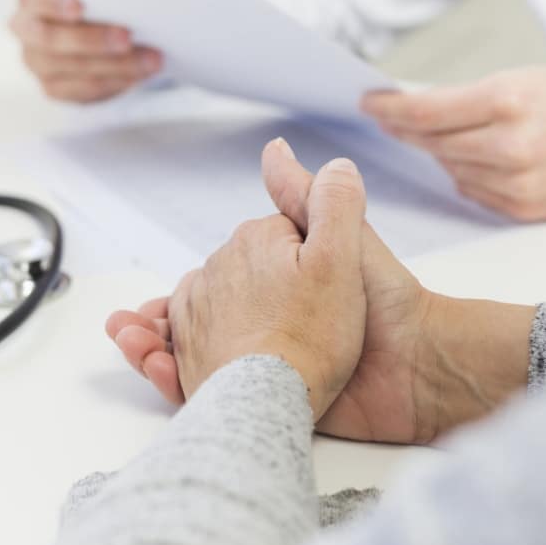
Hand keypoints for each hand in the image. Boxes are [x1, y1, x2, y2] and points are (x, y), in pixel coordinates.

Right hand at [10, 0, 162, 101]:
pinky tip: (137, 76)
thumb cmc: (96, 3)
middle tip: (127, 38)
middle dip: (93, 40)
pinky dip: (115, 82)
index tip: (79, 7)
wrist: (95, 38)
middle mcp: (25, 26)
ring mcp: (36, 60)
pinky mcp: (53, 87)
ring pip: (75, 67)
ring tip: (150, 60)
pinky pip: (85, 89)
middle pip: (53, 38)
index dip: (55, 3)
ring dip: (118, 65)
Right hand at [108, 140, 532, 443]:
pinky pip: (217, 393)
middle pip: (200, 319)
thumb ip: (307, 198)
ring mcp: (269, 360)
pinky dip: (179, 382)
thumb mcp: (340, 240)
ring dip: (157, 348)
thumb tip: (272, 148)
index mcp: (284, 285)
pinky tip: (157, 368)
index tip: (163, 290)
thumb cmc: (386, 301)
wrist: (417, 371)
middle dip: (160, 319)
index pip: (223, 281)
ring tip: (130, 339)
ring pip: (198, 354)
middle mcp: (272, 320)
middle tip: (128, 323)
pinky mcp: (271, 396)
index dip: (189, 285)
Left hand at [362, 66, 545, 220]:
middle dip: (405, 130)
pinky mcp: (523, 209)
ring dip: (437, 153)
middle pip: (432, 143)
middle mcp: (510, 146)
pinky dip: (463, 174)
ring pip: (449, 169)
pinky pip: (471, 192)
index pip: (425, 112)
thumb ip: (464, 101)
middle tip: (387, 120)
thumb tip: (412, 115)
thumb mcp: (520, 79)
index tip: (369, 104)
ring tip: (438, 136)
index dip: (389, 109)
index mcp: (508, 101)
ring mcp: (517, 184)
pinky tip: (468, 160)